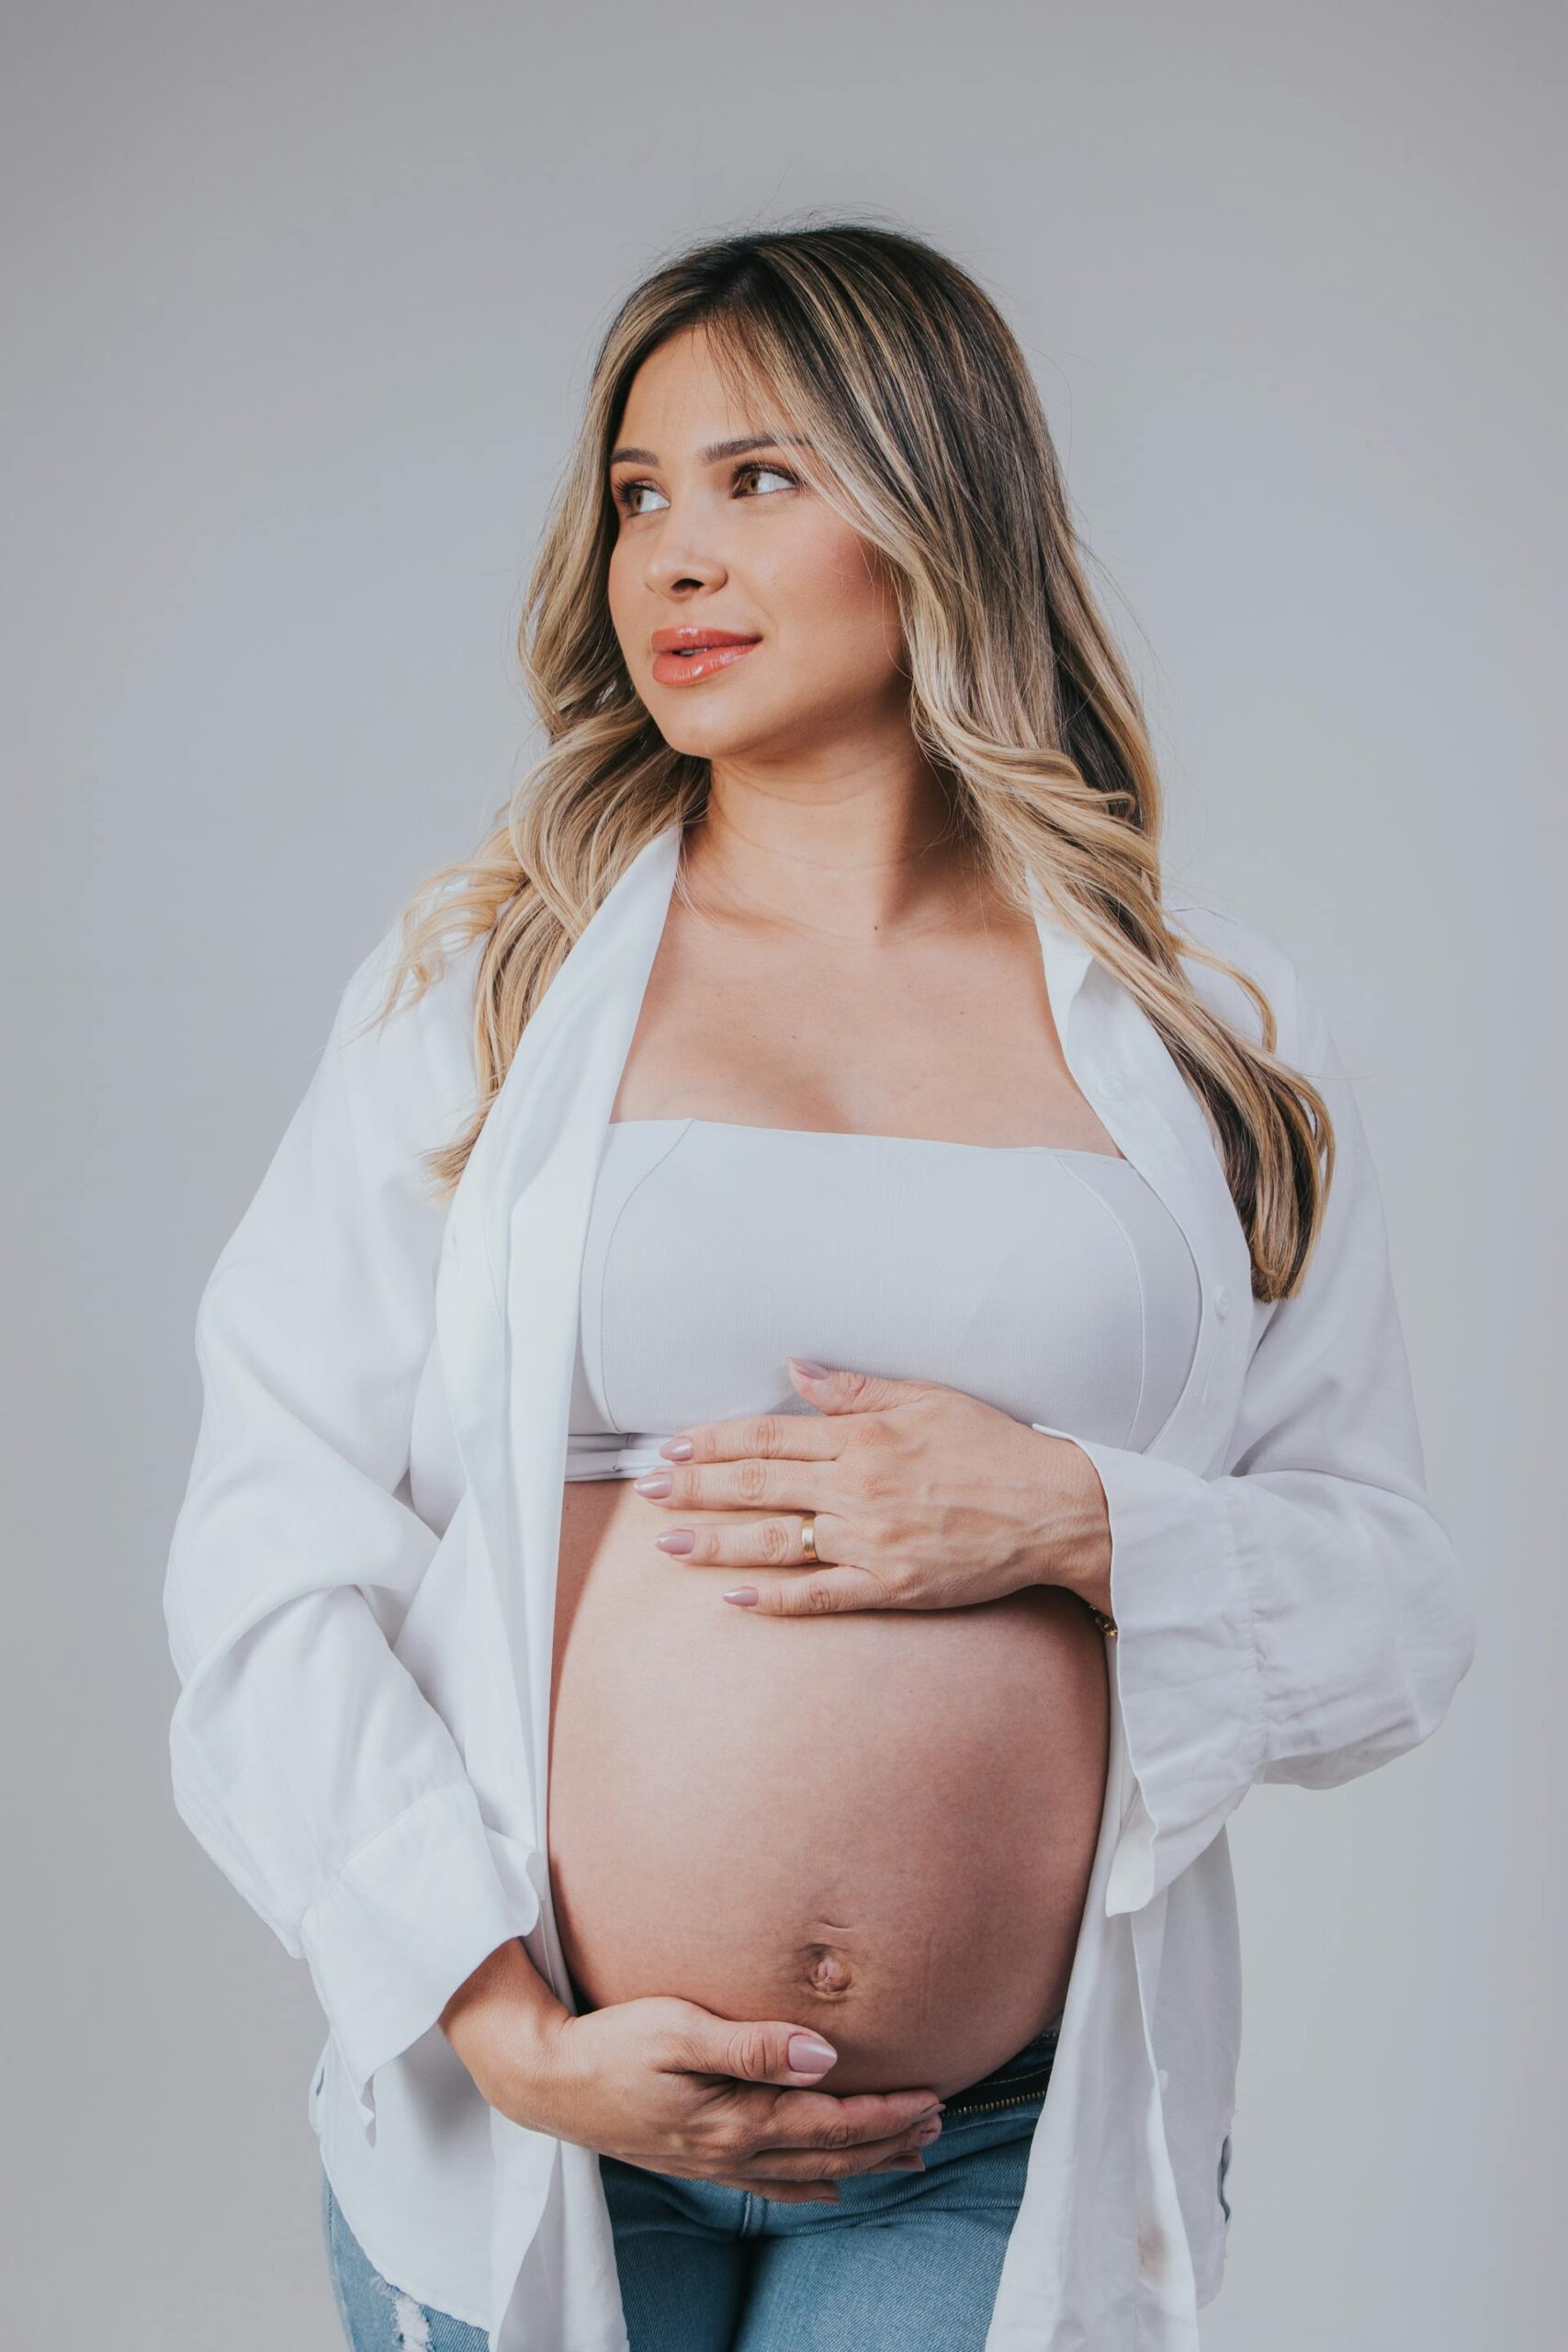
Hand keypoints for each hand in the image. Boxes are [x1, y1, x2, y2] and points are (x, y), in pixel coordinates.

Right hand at [492, 1995, 948, 2203]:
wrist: (546, 2082)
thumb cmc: (610, 2041)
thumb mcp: (678, 2027)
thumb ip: (753, 2044)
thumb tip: (823, 2055)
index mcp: (735, 2119)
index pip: (831, 2121)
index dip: (886, 2111)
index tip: (933, 2094)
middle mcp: (732, 2151)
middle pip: (830, 2152)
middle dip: (888, 2137)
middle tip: (940, 2120)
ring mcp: (713, 2163)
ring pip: (808, 2172)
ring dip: (863, 2162)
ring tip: (910, 2152)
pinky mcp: (695, 2160)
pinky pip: (769, 2185)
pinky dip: (810, 2186)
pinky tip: (831, 2188)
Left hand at [634, 1357, 1112, 1619]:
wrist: (1054, 1509)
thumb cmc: (994, 1449)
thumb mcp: (925, 1398)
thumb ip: (854, 1389)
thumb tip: (795, 1369)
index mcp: (863, 1437)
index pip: (770, 1436)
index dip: (714, 1443)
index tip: (672, 1449)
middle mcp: (857, 1489)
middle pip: (759, 1486)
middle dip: (695, 1488)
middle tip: (647, 1492)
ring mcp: (870, 1542)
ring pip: (775, 1542)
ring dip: (716, 1542)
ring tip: (668, 1544)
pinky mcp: (890, 1586)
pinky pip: (819, 1596)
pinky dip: (774, 1598)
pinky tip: (734, 1598)